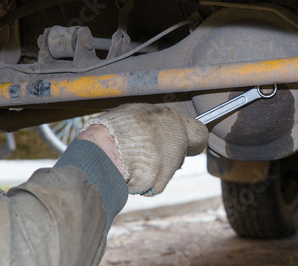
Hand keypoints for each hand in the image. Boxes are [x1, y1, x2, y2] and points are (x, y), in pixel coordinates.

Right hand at [79, 103, 207, 195]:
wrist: (98, 149)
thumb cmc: (112, 128)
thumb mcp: (135, 113)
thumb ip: (156, 121)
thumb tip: (164, 128)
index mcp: (171, 119)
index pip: (199, 133)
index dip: (193, 141)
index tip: (188, 145)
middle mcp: (174, 140)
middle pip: (181, 157)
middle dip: (169, 159)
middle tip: (149, 156)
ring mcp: (168, 161)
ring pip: (167, 172)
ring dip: (154, 171)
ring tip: (132, 161)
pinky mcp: (158, 180)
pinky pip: (154, 185)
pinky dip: (143, 183)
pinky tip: (130, 173)